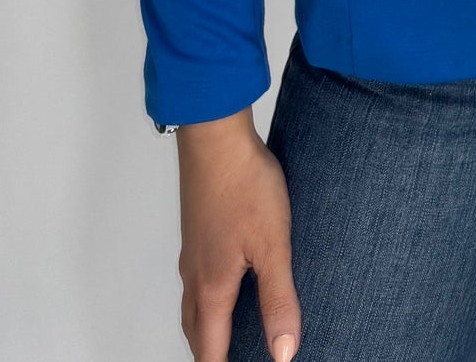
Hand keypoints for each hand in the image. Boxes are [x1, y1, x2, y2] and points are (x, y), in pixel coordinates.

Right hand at [177, 116, 300, 361]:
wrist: (215, 137)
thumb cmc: (244, 185)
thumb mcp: (273, 245)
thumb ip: (278, 299)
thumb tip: (283, 352)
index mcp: (212, 287)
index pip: (209, 349)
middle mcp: (194, 273)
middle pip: (195, 331)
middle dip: (210, 353)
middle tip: (229, 360)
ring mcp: (192, 250)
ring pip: (193, 303)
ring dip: (207, 326)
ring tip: (229, 333)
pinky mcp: (197, 229)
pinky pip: (196, 277)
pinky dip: (207, 296)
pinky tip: (228, 281)